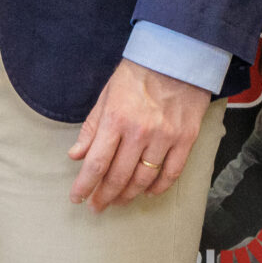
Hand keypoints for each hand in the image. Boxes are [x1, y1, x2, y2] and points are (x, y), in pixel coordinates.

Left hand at [70, 59, 211, 212]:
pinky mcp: (186, 139)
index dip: (84, 185)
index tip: (77, 199)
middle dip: (104, 196)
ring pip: (143, 179)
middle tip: (97, 206)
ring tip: (118, 201)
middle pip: (118, 176)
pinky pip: (171, 173)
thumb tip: (75, 155)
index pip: (96, 162)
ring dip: (128, 195)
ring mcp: (165, 137)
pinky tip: (147, 192)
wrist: (177, 56)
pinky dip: (158, 188)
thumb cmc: (138, 73)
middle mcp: (139, 132)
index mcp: (116, 118)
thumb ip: (92, 127)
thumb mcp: (107, 94)